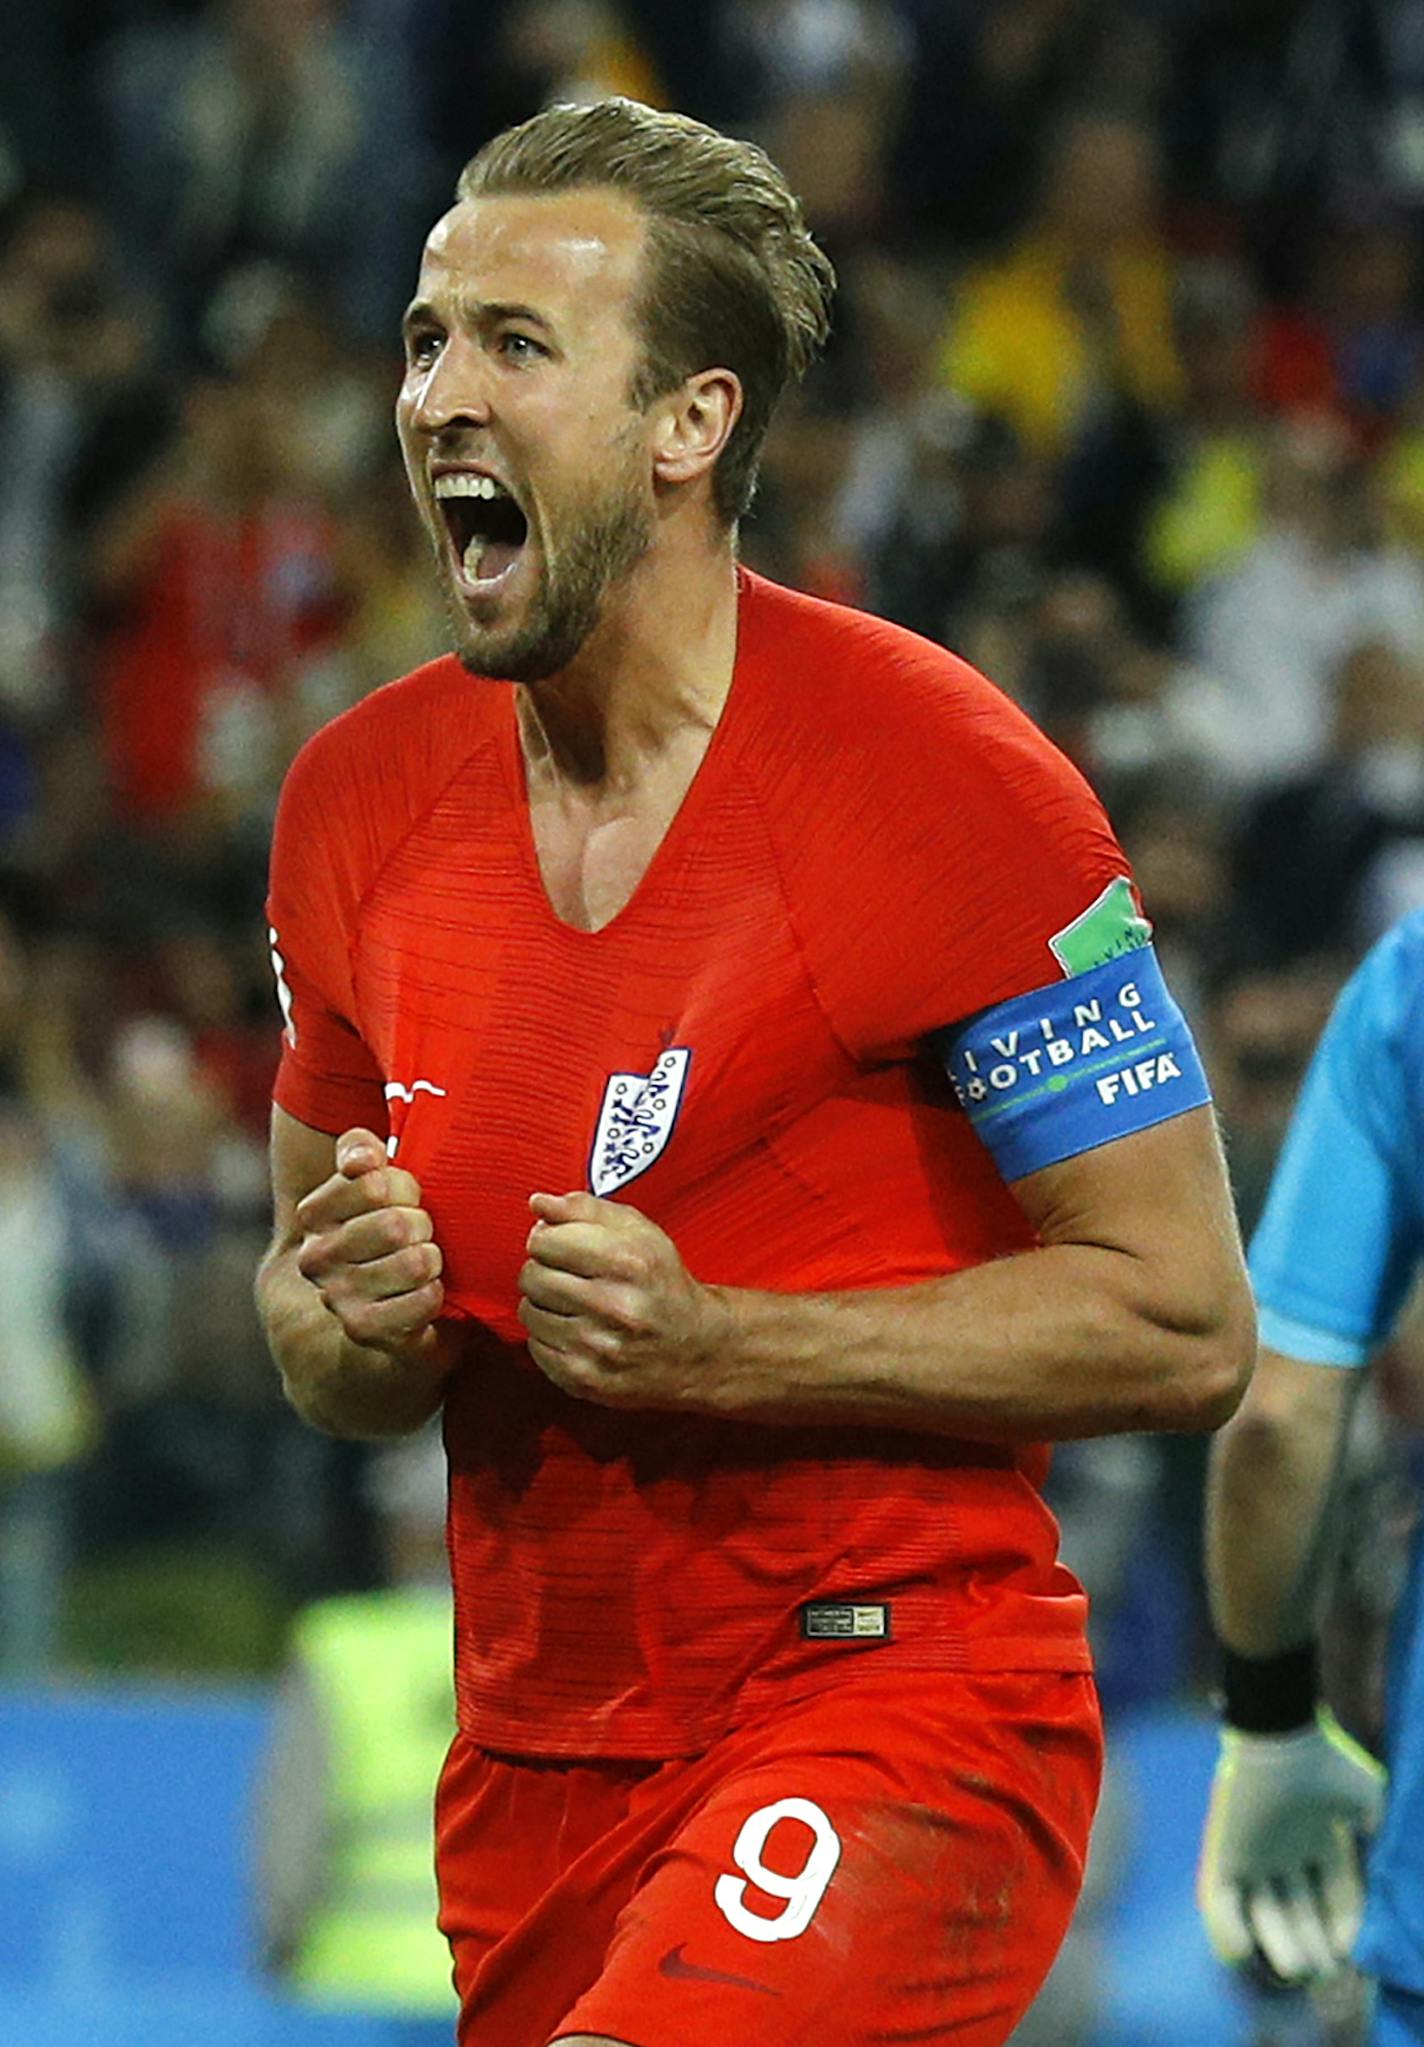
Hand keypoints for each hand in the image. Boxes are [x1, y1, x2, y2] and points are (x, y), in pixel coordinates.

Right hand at [295, 1127, 444, 1359]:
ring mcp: (336, 1296)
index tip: (405, 1200)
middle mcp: (316, 1256)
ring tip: (422, 1263)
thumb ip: (360, 1150)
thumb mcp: (371, 1180)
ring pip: (414, 1263)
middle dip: (424, 1225)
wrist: (375, 1310)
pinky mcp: (363, 1329)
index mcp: (314, 1214)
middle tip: (420, 1235)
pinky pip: (422, 1301)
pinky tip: (425, 1292)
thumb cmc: (385, 1231)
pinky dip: (435, 1294)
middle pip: (397, 1224)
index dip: (405, 1189)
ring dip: (431, 1261)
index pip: (373, 1183)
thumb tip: (360, 1159)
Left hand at [518, 1190, 730, 1408]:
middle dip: (544, 1269)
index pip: (545, 1241)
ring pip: (529, 1312)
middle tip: (568, 1274)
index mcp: (628, 1263)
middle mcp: (613, 1306)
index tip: (562, 1244)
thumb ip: (586, 1210)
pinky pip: (535, 1346)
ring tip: (575, 1303)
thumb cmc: (664, 1286)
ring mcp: (597, 1348)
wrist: (697, 1350)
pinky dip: (549, 1336)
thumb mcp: (640, 1233)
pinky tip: (577, 1329)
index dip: (548, 1239)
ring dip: (545, 1304)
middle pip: (532, 1276)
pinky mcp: (584, 1379)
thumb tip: (538, 1203)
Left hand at [1198, 1709, 1385, 1984]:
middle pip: (1300, 1912)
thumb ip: (1377, 1830)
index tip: (1353, 1956)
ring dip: (1279, 1945)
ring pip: (1264, 1912)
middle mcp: (1288, 1852)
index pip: (1337, 1898)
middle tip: (1325, 1973)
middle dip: (1314, 1944)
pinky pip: (1221, 1898)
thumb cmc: (1325, 1765)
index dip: (1346, 1929)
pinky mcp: (1225, 1852)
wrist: (1279, 1735)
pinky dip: (1227, 1927)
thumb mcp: (1367, 1798)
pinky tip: (1244, 1951)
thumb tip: (1386, 1859)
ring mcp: (1255, 1854)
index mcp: (1322, 1840)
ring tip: (1296, 1970)